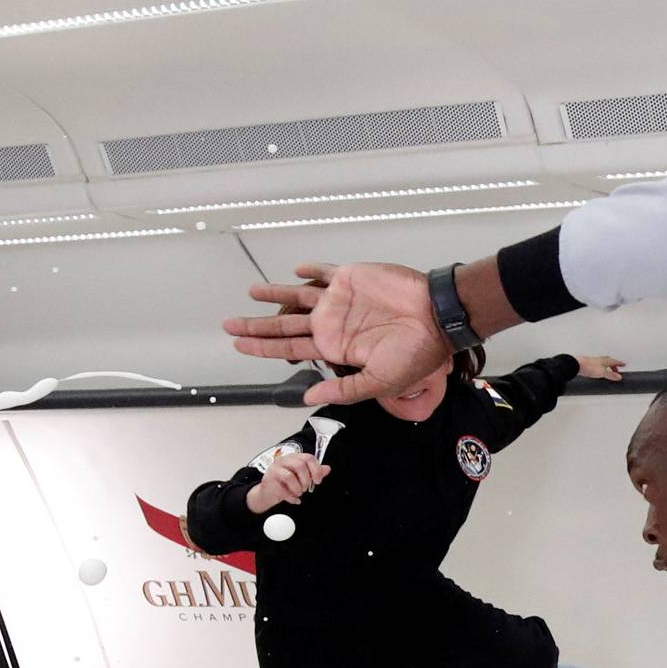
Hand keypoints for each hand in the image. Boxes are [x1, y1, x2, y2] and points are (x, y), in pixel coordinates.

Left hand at [227, 260, 449, 406]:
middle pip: (284, 325)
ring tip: (251, 292)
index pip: (289, 349)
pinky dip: (310, 271)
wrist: (437, 318)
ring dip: (274, 294)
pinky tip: (295, 269)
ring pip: (297, 297)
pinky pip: (324, 273)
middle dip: (256, 326)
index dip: (262, 347)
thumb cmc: (415, 355)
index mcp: (335, 349)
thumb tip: (307, 398)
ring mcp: (340, 301)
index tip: (238, 345)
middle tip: (229, 325)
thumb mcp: (377, 382)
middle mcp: (333, 325)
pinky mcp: (351, 279)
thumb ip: (342, 389)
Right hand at [245, 450, 329, 514]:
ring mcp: (274, 470)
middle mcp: (283, 461)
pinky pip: (283, 489)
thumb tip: (327, 469)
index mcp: (293, 458)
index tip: (317, 480)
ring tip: (299, 492)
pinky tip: (294, 499)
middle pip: (300, 465)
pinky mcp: (269, 481)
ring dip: (298, 488)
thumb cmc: (284, 484)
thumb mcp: (301, 477)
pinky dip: (291, 497)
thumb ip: (314, 472)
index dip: (316, 469)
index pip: (308, 457)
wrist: (267, 494)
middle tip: (306, 487)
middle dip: (306, 480)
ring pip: (290, 477)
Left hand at [576, 355, 625, 381]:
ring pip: (603, 363)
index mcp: (605, 360)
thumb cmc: (588, 366)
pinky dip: (600, 369)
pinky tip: (598, 373)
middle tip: (616, 370)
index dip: (620, 363)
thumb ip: (611, 375)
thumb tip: (619, 377)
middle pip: (609, 361)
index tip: (623, 364)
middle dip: (614, 365)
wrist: (577, 365)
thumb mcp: (603, 372)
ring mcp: (594, 362)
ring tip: (608, 372)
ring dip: (607, 367)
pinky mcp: (588, 365)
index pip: (615, 361)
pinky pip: (597, 366)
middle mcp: (600, 360)